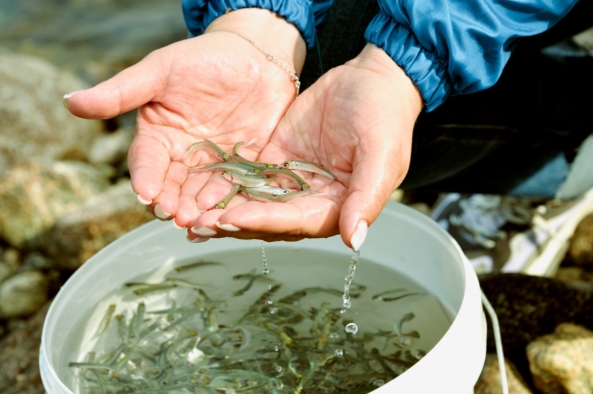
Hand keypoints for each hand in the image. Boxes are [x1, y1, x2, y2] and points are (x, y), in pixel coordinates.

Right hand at [63, 9, 305, 225]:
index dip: (146, 178)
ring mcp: (214, 163)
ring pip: (202, 192)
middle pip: (174, 185)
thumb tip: (70, 102)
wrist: (254, 55)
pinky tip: (229, 210)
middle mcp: (184, 155)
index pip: (147, 162)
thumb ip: (121, 92)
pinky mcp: (244, 164)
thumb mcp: (160, 71)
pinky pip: (237, 185)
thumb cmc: (202, 58)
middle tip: (176, 216)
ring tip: (200, 221)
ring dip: (200, 209)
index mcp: (159, 136)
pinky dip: (231, 199)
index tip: (146, 194)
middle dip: (173, 202)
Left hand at [188, 44, 422, 248]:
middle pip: (267, 220)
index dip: (263, 222)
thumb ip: (366, 196)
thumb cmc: (384, 116)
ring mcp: (290, 182)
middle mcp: (310, 201)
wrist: (370, 79)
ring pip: (251, 202)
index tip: (232, 218)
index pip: (295, 222)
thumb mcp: (382, 153)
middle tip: (197, 222)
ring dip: (222, 209)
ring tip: (188, 214)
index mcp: (336, 207)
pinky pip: (247, 176)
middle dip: (233, 222)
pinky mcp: (275, 162)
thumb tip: (353, 240)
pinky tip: (197, 188)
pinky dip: (223, 184)